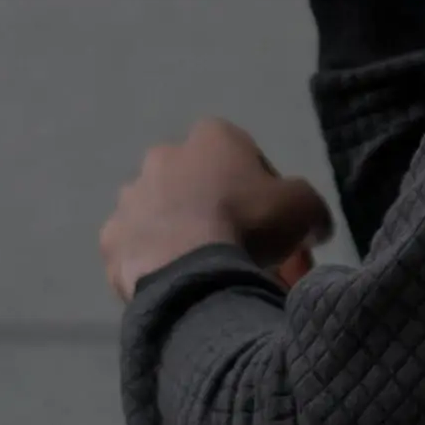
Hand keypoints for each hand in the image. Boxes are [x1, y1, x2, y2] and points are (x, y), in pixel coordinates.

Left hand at [100, 116, 335, 303]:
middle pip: (204, 188)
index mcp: (212, 137)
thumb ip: (312, 210)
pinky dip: (161, 265)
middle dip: (226, 216)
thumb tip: (314, 228)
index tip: (279, 227)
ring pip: (169, 218)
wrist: (188, 270)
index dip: (268, 195)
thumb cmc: (249, 223)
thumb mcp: (306, 209)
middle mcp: (163, 156)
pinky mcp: (110, 238)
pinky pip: (142, 251)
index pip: (248, 160)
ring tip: (213, 276)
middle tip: (249, 254)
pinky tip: (183, 287)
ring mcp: (130, 198)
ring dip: (189, 238)